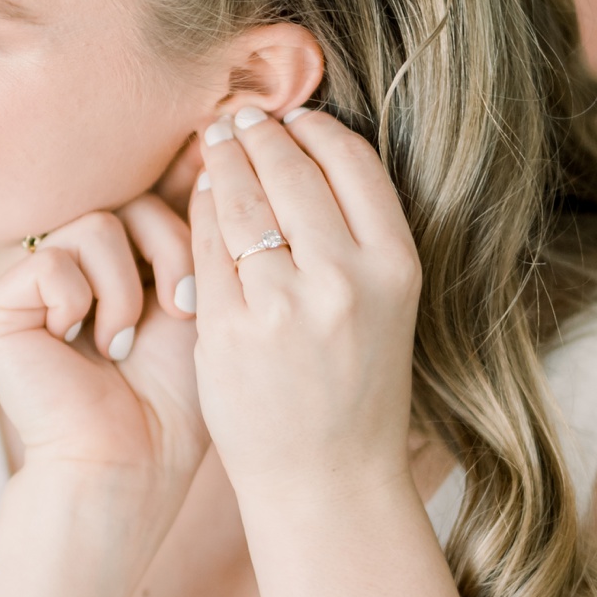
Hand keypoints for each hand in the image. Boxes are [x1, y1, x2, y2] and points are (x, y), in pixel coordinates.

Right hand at [0, 194, 207, 531]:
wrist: (131, 463)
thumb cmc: (173, 399)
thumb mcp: (198, 300)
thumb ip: (193, 231)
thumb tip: (208, 148)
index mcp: (116, 263)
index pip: (146, 196)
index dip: (181, 197)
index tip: (214, 211)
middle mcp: (69, 266)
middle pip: (127, 199)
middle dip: (172, 247)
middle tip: (181, 308)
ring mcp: (28, 284)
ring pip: (96, 222)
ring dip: (130, 283)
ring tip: (127, 338)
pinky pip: (55, 257)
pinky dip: (87, 301)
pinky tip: (87, 347)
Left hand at [189, 107, 421, 505]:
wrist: (328, 480)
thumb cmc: (357, 388)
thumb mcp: (387, 305)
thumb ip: (356, 237)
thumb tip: (307, 152)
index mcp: (395, 267)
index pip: (352, 163)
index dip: (317, 130)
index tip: (294, 119)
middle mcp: (344, 281)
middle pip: (291, 172)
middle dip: (261, 134)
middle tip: (240, 117)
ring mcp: (282, 307)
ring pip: (243, 203)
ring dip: (225, 161)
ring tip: (215, 143)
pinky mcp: (229, 331)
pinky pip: (206, 248)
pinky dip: (202, 213)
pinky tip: (202, 197)